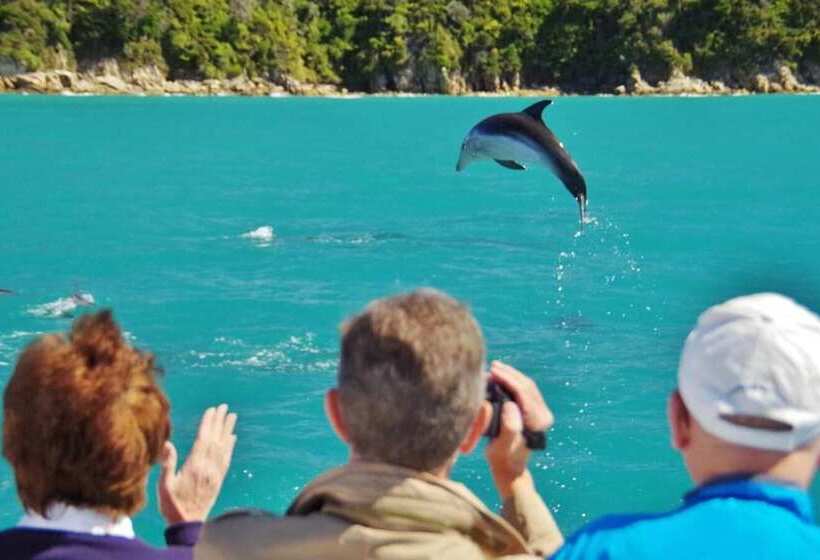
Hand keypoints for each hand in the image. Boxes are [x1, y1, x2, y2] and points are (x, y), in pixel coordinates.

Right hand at [158, 404, 237, 523]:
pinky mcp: (219, 480)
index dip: (208, 423)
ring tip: (232, 416)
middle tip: (225, 406)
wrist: (188, 524)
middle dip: (220, 422)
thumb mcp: (164, 486)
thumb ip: (168, 464)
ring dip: (228, 430)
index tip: (212, 409)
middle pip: (216, 440)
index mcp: (194, 466)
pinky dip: (230, 447)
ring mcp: (215, 474)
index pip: (203, 439)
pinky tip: (233, 438)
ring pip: (224, 447)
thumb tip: (168, 444)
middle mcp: (208, 468)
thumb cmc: (172, 505)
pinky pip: (227, 459)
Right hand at [485, 361, 552, 497]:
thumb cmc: (503, 458)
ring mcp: (541, 413)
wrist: (510, 468)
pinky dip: (514, 382)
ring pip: (527, 386)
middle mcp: (543, 416)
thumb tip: (510, 405)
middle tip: (493, 366)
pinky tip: (502, 377)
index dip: (508, 379)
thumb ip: (509, 427)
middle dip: (510, 374)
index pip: (524, 392)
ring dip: (512, 375)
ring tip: (496, 368)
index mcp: (537, 421)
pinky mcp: (535, 413)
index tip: (493, 371)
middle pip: (527, 386)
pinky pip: (526, 391)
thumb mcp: (502, 446)